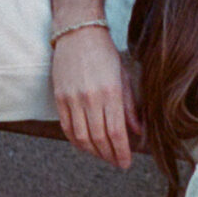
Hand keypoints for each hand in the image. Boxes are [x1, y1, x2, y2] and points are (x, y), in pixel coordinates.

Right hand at [50, 28, 141, 167]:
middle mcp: (90, 98)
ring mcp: (72, 98)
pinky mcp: (59, 97)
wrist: (78, 33)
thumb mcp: (124, 77)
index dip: (121, 152)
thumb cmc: (105, 53)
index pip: (116, 132)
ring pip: (81, 137)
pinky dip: (76, 141)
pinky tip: (85, 146)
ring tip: (102, 156)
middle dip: (109, 155)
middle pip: (99, 138)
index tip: (126, 163)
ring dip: (93, 152)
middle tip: (116, 163)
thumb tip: (137, 131)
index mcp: (111, 92)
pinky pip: (66, 128)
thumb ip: (130, 106)